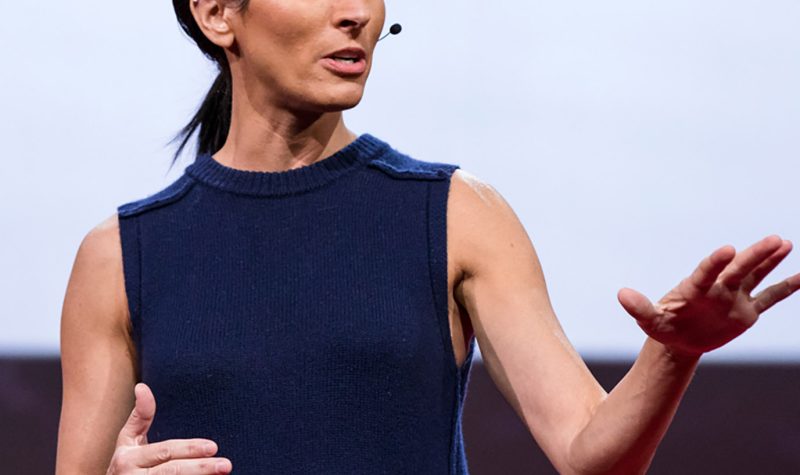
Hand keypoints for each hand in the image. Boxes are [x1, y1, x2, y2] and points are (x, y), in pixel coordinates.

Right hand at [106, 383, 231, 473]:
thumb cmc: (126, 464)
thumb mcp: (127, 440)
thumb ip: (140, 417)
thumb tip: (142, 386)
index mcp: (128, 457)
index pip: (166, 451)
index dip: (190, 448)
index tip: (214, 446)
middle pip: (173, 470)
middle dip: (201, 467)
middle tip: (226, 464)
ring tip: (223, 473)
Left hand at [617, 235, 798, 358]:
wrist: (679, 339)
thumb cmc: (663, 326)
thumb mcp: (650, 320)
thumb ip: (639, 307)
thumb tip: (621, 294)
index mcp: (695, 288)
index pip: (706, 272)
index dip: (716, 262)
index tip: (728, 249)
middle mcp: (718, 288)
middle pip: (739, 269)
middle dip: (755, 255)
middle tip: (774, 239)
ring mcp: (734, 297)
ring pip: (756, 276)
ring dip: (770, 261)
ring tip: (784, 242)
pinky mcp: (746, 311)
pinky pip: (769, 298)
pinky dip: (786, 288)